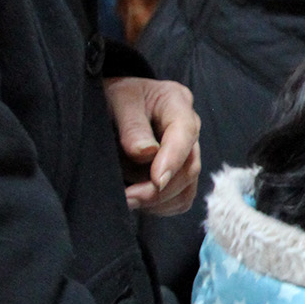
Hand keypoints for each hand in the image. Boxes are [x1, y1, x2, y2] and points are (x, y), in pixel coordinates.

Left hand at [104, 75, 201, 214]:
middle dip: (159, 189)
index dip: (172, 160)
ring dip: (158, 200)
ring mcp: (188, 152)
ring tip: (128, 198)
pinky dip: (161, 206)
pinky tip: (139, 200)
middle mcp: (189, 129)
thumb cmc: (117, 97)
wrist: (115, 103)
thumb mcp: (119, 100)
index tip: (155, 181)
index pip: (184, 134)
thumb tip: (146, 153)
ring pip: (187, 188)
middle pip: (189, 167)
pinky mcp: (181, 172)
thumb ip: (132, 126)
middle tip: (128, 197)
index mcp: (177, 103)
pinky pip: (181, 198)